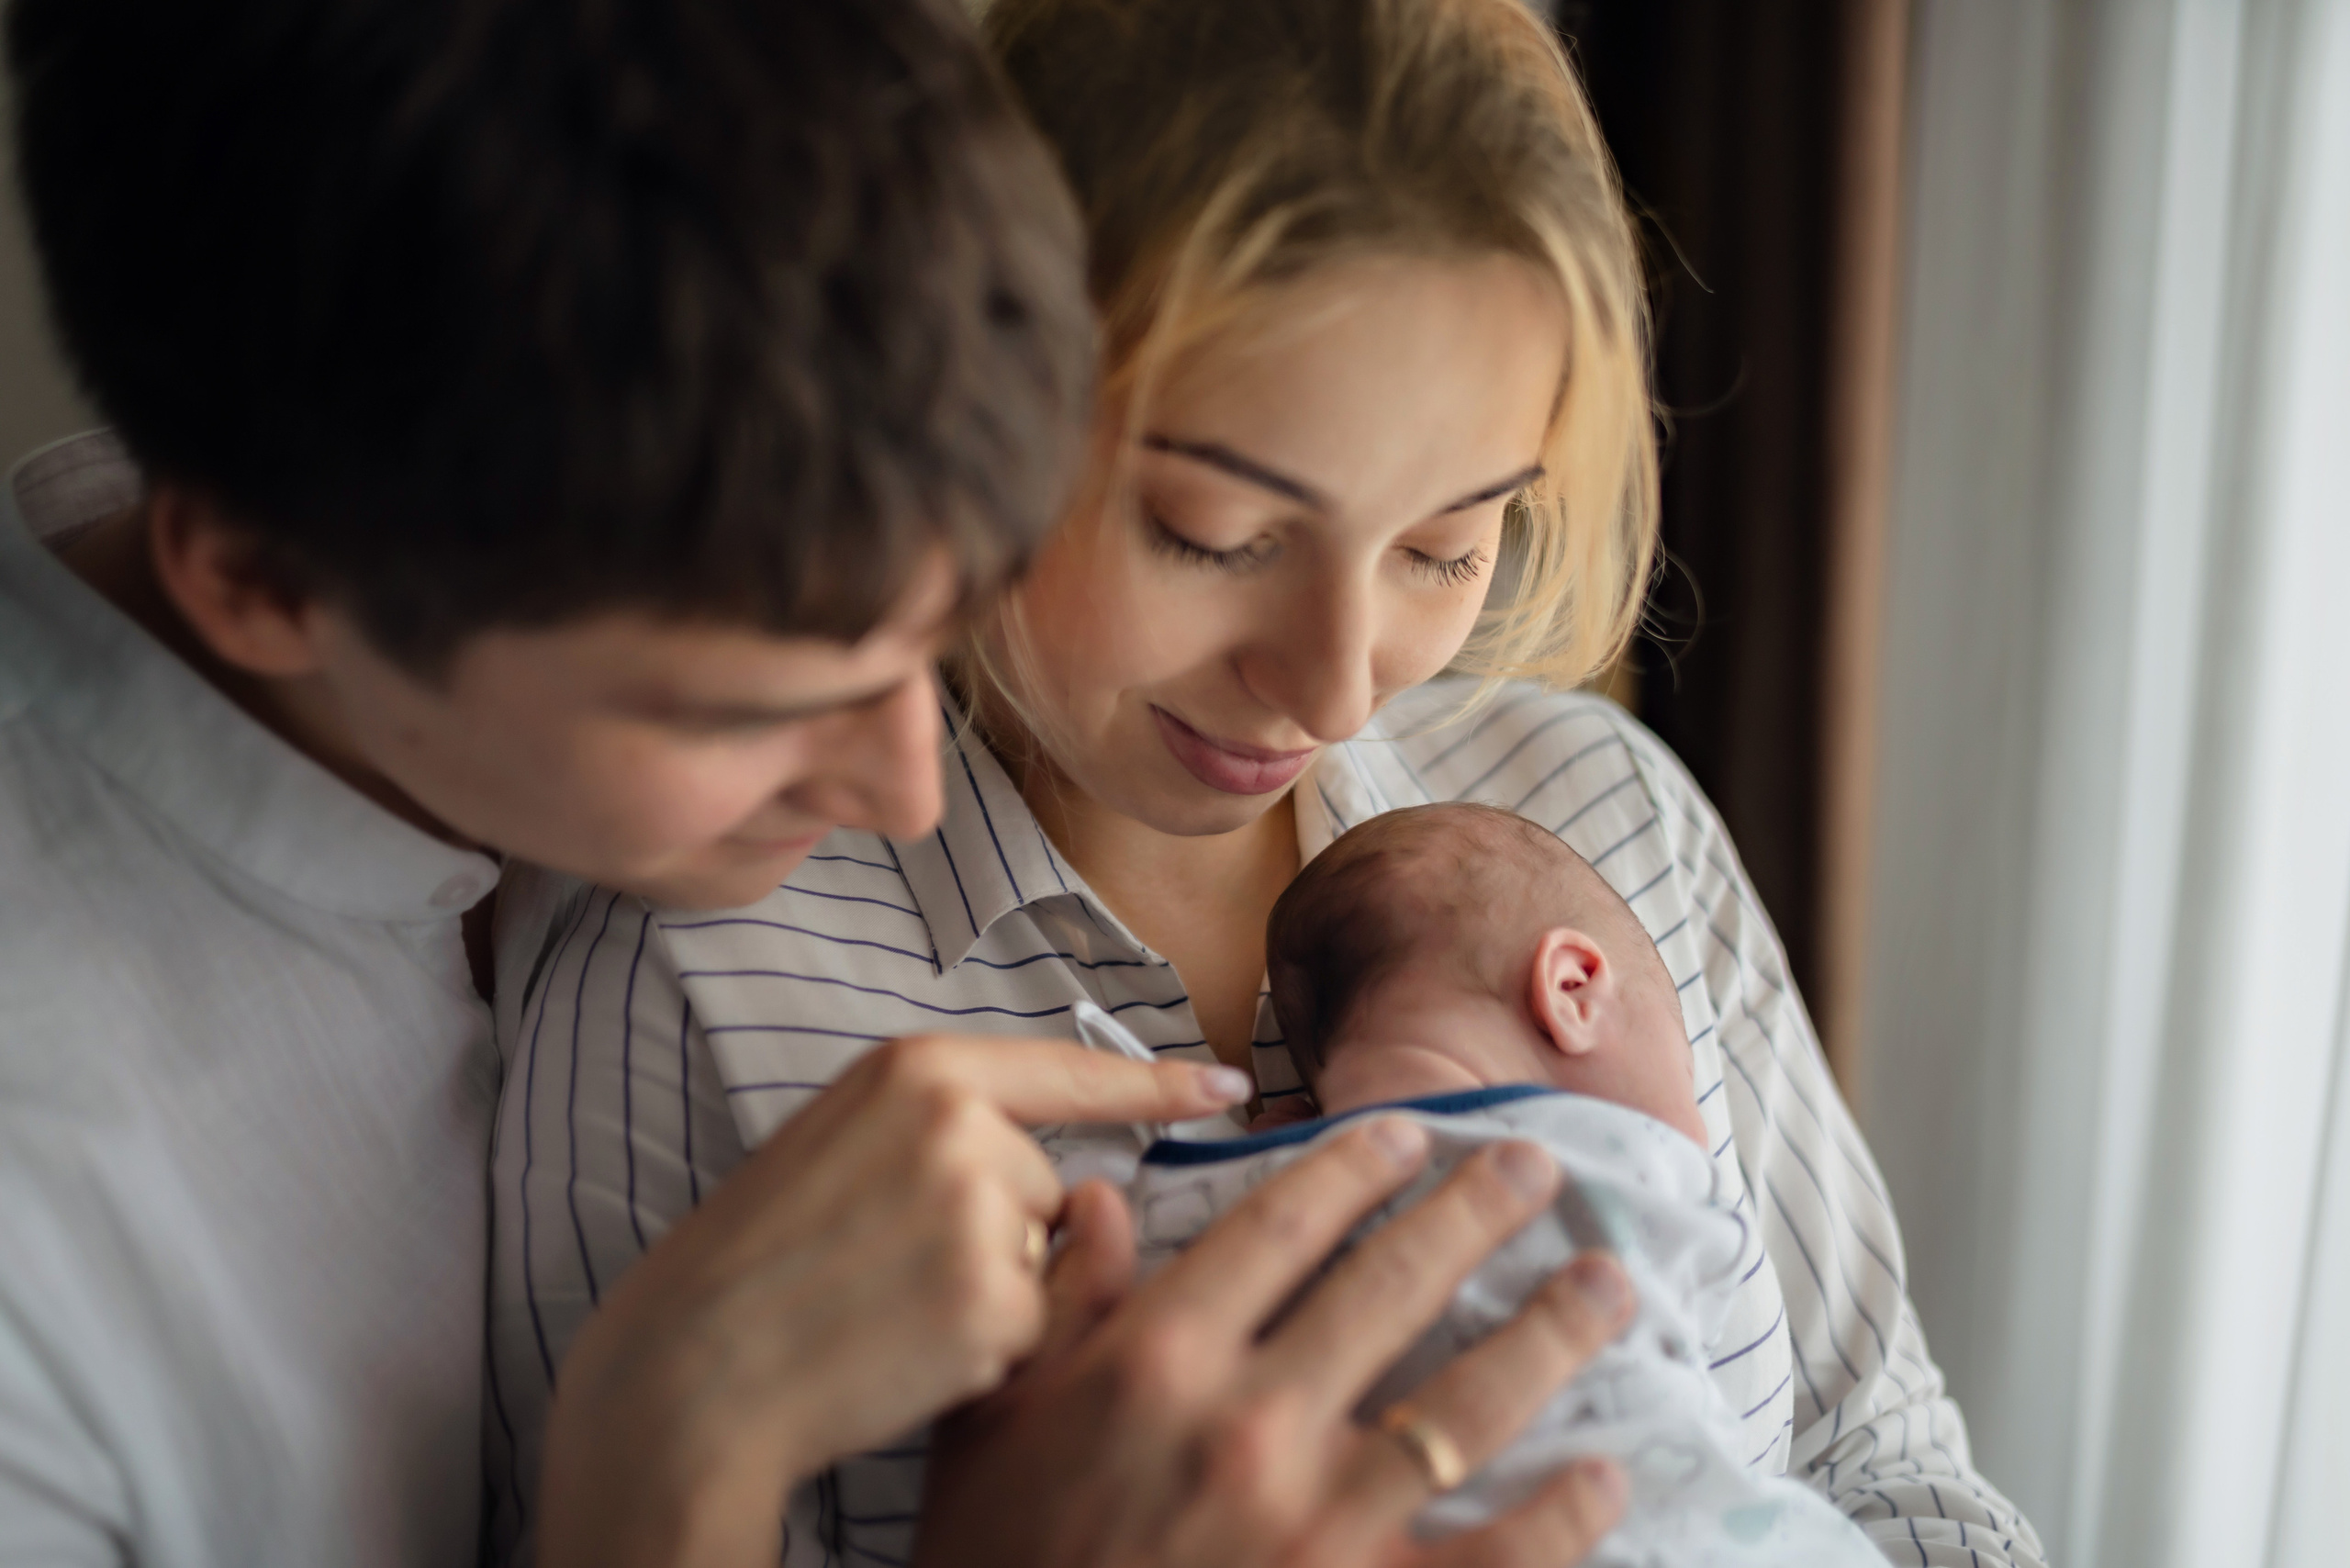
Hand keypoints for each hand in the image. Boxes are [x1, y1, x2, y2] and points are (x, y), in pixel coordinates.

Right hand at [535, 1033, 1251, 1567]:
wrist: (696, 1363)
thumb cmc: (766, 1258)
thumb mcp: (848, 1140)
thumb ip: (959, 1129)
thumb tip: (1091, 1185)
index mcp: (918, 1069)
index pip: (1071, 1068)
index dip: (1161, 1079)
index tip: (1233, 1083)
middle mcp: (959, 1121)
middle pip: (1050, 1183)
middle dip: (999, 1232)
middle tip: (887, 1263)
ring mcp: (980, 1207)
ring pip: (1043, 1258)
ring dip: (993, 1291)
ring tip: (887, 1301)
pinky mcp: (993, 1295)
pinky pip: (1032, 1326)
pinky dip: (985, 1350)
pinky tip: (905, 1346)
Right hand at [917, 1120, 1636, 1567]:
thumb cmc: (997, 1559)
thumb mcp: (997, 1421)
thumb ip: (1060, 1305)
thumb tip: (1098, 1199)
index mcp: (1156, 1359)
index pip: (1280, 1227)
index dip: (1354, 1168)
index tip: (1409, 1134)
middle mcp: (1248, 1422)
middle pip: (1392, 1284)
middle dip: (1476, 1211)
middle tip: (1534, 1165)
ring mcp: (1317, 1524)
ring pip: (1468, 1402)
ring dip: (1550, 1332)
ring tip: (1605, 1285)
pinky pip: (1493, 1556)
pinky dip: (1561, 1515)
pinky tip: (1605, 1473)